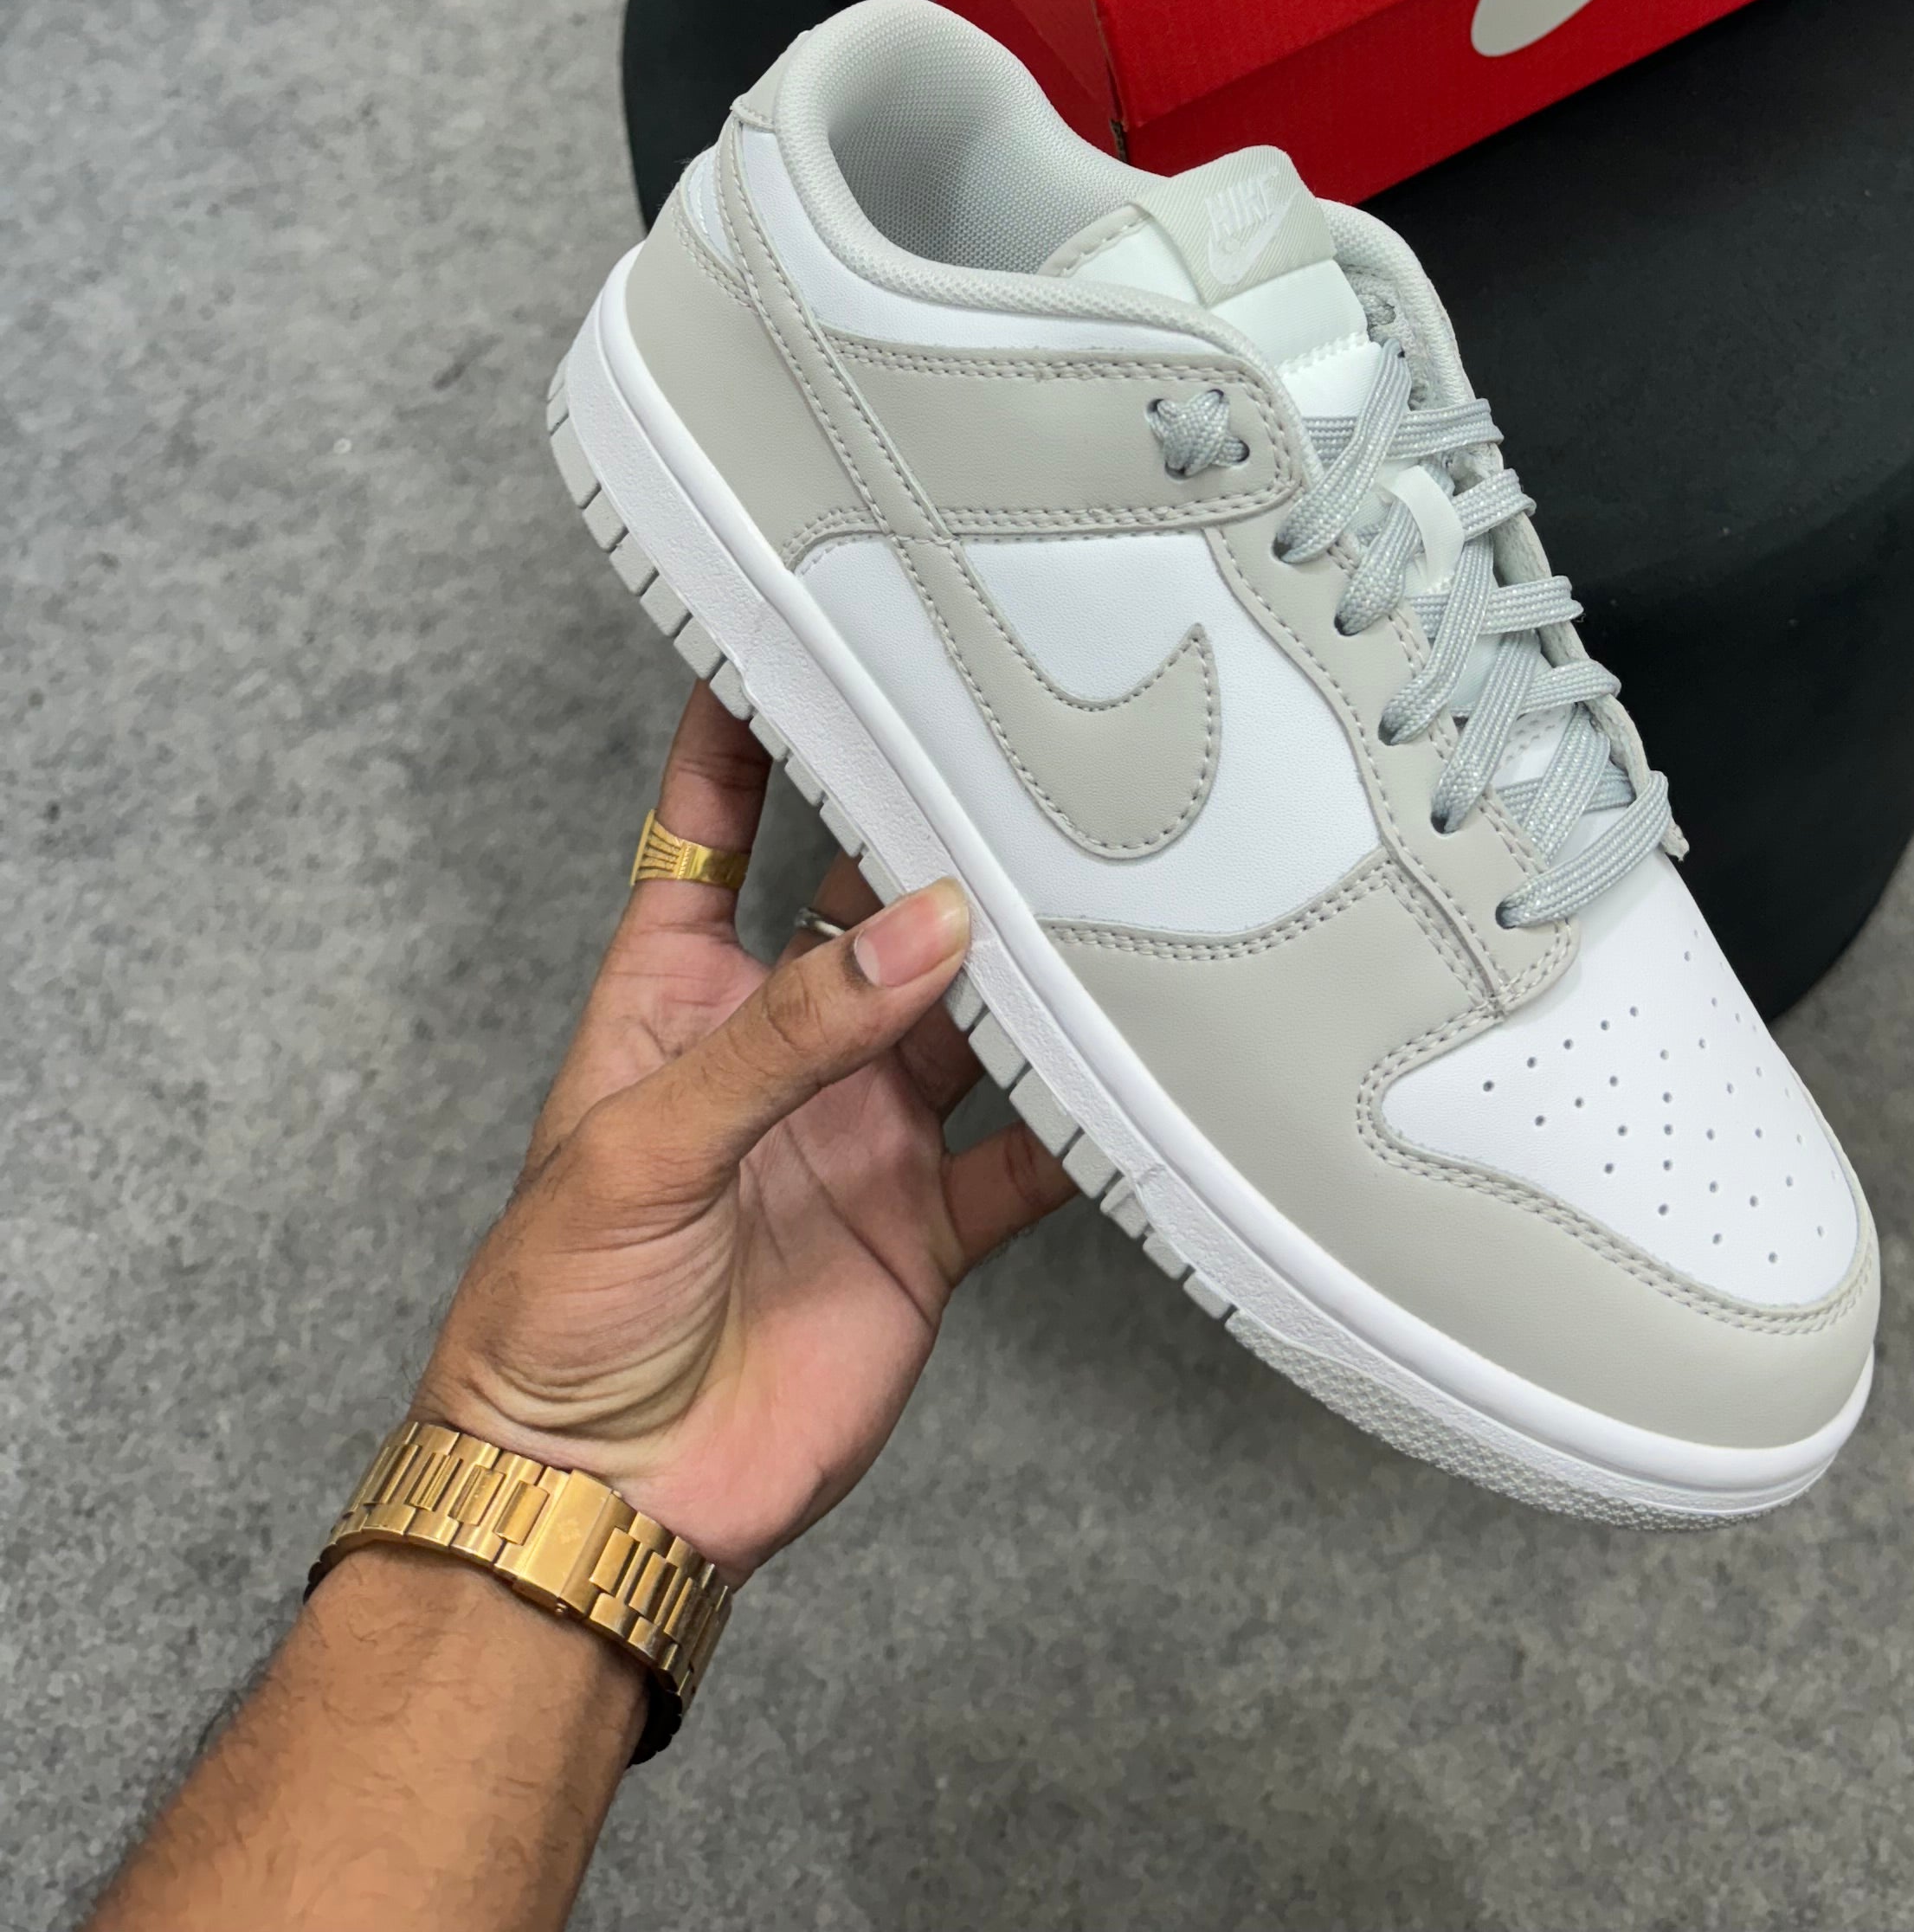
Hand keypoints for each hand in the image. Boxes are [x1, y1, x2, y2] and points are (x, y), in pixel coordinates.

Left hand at [416, 685, 1073, 1580]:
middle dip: (934, 821)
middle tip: (1018, 734)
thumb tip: (924, 930)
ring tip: (1107, 874)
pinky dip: (1090, 1116)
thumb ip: (790, 1035)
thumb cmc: (554, 1317)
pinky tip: (1145, 1069)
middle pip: (873, 896)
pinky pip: (1028, 1153)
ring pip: (968, 1009)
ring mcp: (860, 1130)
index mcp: (675, 994)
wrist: (600, 1508)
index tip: (808, 618)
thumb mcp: (643, 1147)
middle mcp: (781, 1042)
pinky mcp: (925, 1227)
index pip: (714, 821)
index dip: (751, 726)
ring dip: (1028, 955)